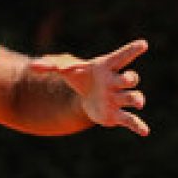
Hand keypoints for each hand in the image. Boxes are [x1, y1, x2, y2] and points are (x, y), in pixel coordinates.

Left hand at [30, 39, 148, 136]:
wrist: (85, 96)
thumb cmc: (79, 76)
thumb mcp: (64, 68)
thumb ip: (50, 66)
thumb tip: (32, 67)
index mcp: (107, 67)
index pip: (122, 57)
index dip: (132, 50)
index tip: (143, 44)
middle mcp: (117, 82)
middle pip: (130, 78)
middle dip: (129, 79)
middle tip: (125, 79)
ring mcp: (119, 99)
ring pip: (133, 98)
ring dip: (136, 99)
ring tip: (137, 102)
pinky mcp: (117, 115)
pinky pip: (132, 121)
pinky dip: (139, 126)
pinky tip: (145, 133)